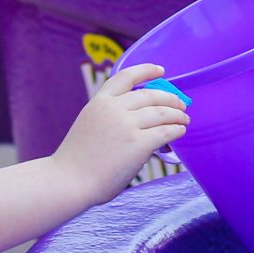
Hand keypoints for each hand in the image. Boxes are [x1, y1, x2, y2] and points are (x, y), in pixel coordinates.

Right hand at [51, 63, 188, 206]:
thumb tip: (140, 124)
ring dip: (178, 115)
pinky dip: (176, 130)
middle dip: (170, 98)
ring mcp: (127, 125)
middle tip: (181, 104)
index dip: (146, 70)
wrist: (69, 181)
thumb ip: (111, 119)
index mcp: (100, 102)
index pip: (126, 76)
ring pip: (163, 113)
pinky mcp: (139, 144)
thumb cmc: (76, 161)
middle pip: (151, 95)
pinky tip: (180, 132)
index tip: (161, 70)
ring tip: (184, 120)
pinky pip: (166, 132)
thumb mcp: (90, 126)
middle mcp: (114, 108)